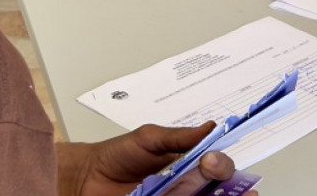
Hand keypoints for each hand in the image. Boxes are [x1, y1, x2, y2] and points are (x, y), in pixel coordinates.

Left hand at [58, 122, 241, 195]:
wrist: (87, 178)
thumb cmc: (117, 155)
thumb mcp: (149, 138)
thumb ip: (180, 136)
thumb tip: (211, 127)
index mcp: (190, 164)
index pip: (218, 166)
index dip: (224, 165)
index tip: (213, 160)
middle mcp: (188, 186)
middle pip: (220, 190)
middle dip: (230, 185)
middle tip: (217, 175)